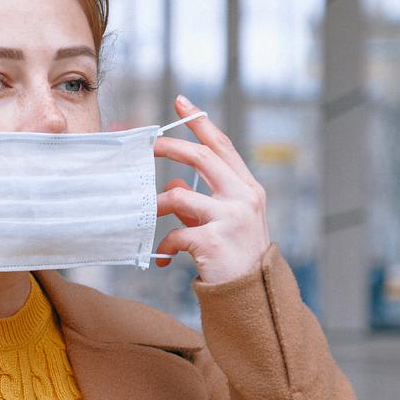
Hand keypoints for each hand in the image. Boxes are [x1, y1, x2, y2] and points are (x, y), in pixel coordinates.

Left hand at [151, 94, 272, 283]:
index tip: (181, 103)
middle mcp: (243, 197)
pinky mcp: (214, 240)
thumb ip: (201, 201)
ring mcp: (231, 217)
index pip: (222, 146)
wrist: (252, 297)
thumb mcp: (222, 222)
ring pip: (179, 196)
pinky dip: (165, 245)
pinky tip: (164, 258)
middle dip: (170, 147)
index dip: (200, 123)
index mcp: (247, 188)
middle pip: (202, 157)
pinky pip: (175, 233)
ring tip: (148, 215)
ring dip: (157, 204)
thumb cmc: (235, 257)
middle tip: (147, 147)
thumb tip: (176, 184)